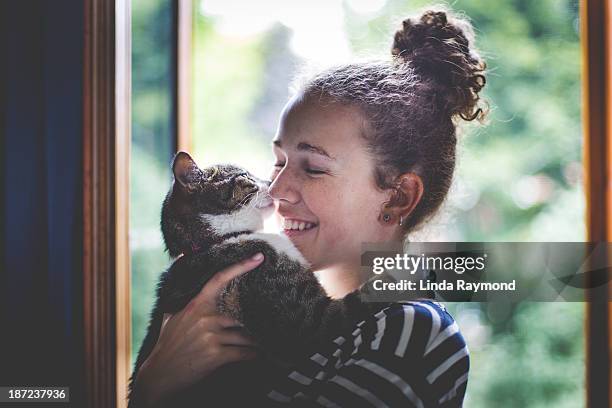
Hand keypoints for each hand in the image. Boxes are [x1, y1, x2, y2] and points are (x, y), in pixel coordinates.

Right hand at [134, 253, 264, 406]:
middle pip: (242, 311)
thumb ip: (184, 298)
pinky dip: (255, 355)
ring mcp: (210, 336)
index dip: (240, 266)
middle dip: (258, 316)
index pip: (219, 279)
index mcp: (196, 305)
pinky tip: (261, 356)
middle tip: (275, 315)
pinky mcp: (215, 355)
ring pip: (246, 334)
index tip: (258, 257)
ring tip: (270, 339)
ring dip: (259, 339)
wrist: (159, 375)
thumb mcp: (172, 316)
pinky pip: (244, 353)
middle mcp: (204, 317)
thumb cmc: (168, 345)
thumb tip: (185, 266)